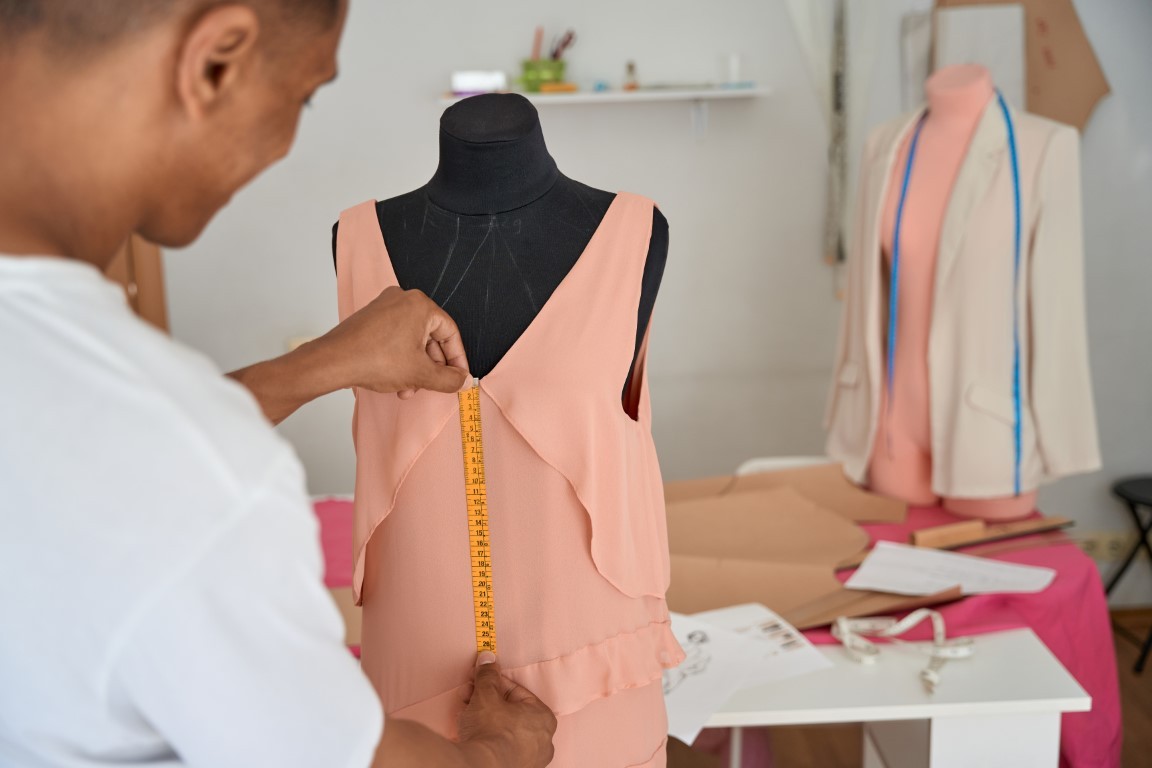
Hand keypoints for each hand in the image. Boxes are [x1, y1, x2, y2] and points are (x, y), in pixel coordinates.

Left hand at [322, 286, 468, 397]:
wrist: (333, 362)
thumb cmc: (374, 360)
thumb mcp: (421, 374)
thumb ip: (448, 379)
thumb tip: (462, 382)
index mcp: (420, 305)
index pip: (450, 333)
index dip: (457, 359)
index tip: (459, 377)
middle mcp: (403, 300)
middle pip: (430, 337)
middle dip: (431, 367)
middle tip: (432, 386)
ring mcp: (384, 307)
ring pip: (412, 340)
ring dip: (415, 367)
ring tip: (408, 388)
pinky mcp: (371, 318)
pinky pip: (396, 338)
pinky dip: (400, 359)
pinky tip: (396, 381)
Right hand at [457, 653, 556, 767]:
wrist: (480, 767)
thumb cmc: (491, 731)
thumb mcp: (487, 695)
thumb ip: (488, 676)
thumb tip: (487, 659)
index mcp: (544, 718)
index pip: (516, 692)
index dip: (493, 683)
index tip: (480, 680)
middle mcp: (543, 741)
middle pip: (510, 711)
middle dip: (486, 700)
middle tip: (469, 694)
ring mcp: (531, 759)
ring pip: (505, 730)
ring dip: (484, 717)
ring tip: (465, 712)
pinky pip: (501, 747)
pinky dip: (488, 737)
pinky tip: (471, 731)